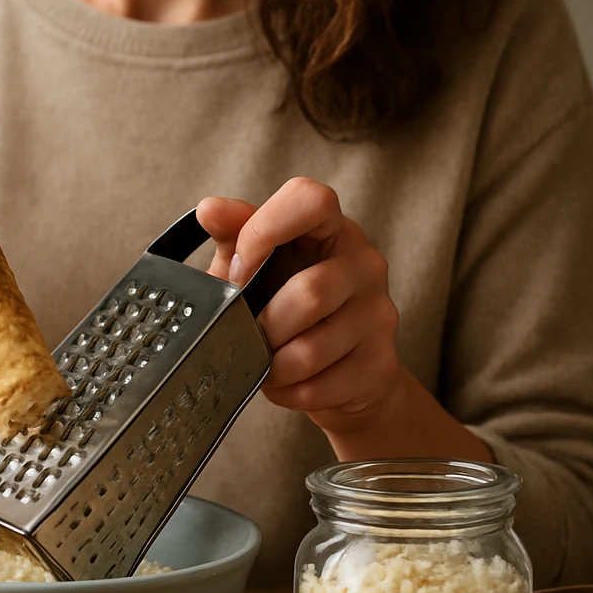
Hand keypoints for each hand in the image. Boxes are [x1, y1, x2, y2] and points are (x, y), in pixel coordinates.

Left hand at [197, 179, 401, 433]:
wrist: (341, 372)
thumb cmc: (287, 304)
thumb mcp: (256, 264)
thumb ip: (235, 234)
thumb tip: (210, 209)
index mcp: (332, 228)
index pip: (311, 200)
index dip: (265, 230)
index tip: (240, 266)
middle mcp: (365, 264)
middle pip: (310, 292)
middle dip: (264, 324)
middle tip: (247, 335)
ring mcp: (379, 315)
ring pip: (312, 348)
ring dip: (272, 365)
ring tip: (263, 363)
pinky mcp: (381, 365)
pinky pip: (320, 386)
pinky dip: (287, 392)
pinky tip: (285, 383)